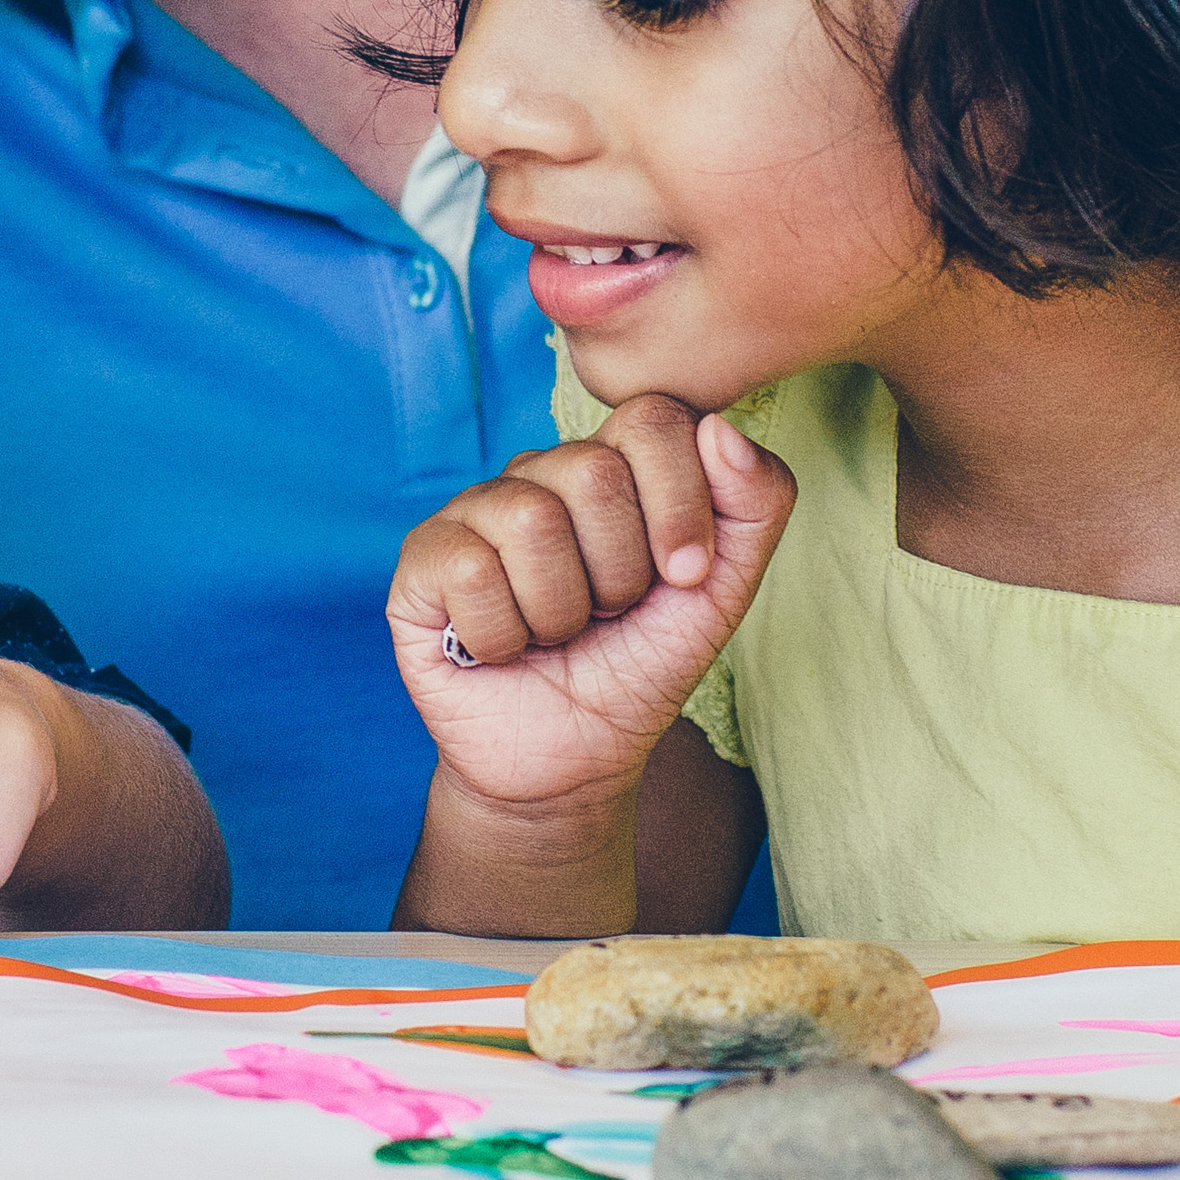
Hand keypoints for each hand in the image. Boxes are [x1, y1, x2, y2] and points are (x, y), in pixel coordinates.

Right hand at [388, 397, 795, 819]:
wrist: (574, 760)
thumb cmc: (640, 665)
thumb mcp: (722, 592)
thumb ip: (756, 504)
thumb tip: (719, 427)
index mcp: (614, 463)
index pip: (654, 419)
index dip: (680, 505)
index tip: (684, 578)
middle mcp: (540, 472)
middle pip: (594, 471)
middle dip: (620, 572)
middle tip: (607, 612)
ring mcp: (476, 510)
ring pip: (532, 522)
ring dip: (562, 611)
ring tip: (555, 632)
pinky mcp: (423, 559)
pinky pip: (472, 570)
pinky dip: (504, 635)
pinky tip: (503, 648)